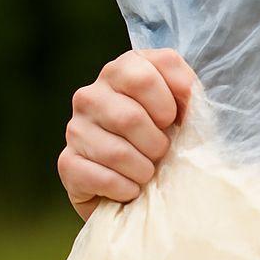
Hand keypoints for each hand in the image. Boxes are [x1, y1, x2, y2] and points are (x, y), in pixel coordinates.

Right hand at [57, 48, 197, 220]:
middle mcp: (92, 94)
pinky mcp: (67, 163)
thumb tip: (191, 99)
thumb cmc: (170, 141)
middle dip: (157, 144)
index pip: (147, 74)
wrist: (144, 187)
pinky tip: (130, 187)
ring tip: (147, 172)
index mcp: (123, 70)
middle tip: (162, 153)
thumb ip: (191, 97)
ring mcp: (75, 127)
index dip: (170, 103)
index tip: (175, 120)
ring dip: (143, 171)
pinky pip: (103, 178)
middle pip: (129, 118)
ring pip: (116, 153)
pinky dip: (126, 189)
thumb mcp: (188, 114)